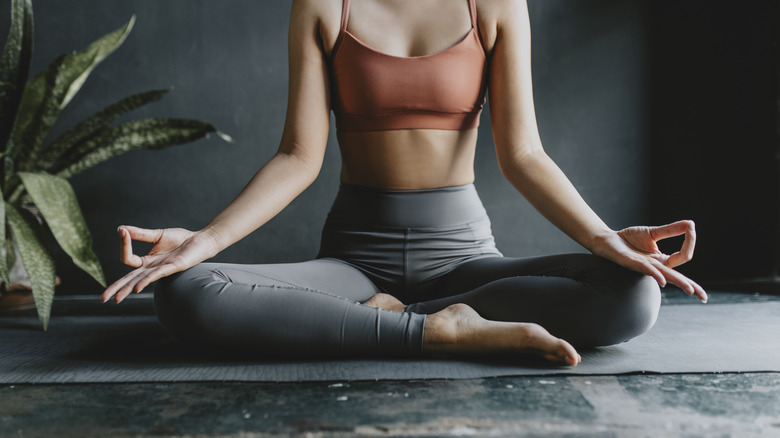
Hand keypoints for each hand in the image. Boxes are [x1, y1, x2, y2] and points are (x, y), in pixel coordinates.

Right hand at [101, 225, 220, 302]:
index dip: (124, 246)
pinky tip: (137, 288)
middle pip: (130, 280)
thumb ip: (140, 234)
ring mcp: (162, 269)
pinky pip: (157, 275)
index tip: (122, 232)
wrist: (200, 240)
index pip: (128, 259)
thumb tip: (120, 229)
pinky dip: (146, 280)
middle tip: (103, 298)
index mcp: (148, 261)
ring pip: (140, 281)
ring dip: (127, 289)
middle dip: (116, 288)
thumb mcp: (157, 235)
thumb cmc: (181, 239)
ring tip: (116, 298)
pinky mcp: (173, 267)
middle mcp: (152, 268)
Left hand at [591, 220, 706, 302]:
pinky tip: (662, 280)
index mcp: (662, 261)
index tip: (691, 227)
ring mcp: (644, 267)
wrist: (608, 239)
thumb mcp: (653, 233)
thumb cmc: (629, 239)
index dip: (690, 241)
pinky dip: (656, 274)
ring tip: (691, 290)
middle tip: (704, 297)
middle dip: (692, 286)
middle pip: (678, 277)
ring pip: (665, 276)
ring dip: (679, 282)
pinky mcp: (632, 263)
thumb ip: (671, 230)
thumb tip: (690, 223)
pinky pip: (646, 270)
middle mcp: (656, 267)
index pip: (683, 256)